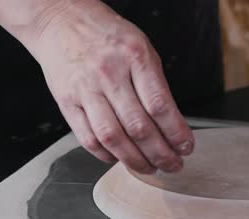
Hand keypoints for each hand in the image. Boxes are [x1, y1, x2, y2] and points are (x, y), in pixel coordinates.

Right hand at [32, 1, 193, 172]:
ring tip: (150, 167)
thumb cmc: (108, 37)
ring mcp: (85, 89)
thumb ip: (156, 86)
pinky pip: (88, 138)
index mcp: (135, 57)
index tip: (187, 147)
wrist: (61, 21)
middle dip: (161, 153)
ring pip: (113, 137)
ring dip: (135, 160)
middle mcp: (110, 73)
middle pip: (139, 127)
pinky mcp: (66, 101)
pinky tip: (120, 158)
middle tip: (174, 165)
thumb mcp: (142, 50)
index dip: (176, 133)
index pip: (160, 105)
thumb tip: (173, 127)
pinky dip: (106, 155)